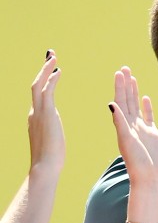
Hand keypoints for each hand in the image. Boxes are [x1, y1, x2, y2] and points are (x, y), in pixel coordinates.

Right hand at [27, 50, 63, 173]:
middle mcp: (34, 112)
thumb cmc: (51, 159)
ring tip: (53, 57)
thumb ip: (49, 131)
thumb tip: (51, 131)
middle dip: (42, 68)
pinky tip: (58, 71)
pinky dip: (52, 80)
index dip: (44, 80)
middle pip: (35, 84)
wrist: (45, 167)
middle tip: (51, 55)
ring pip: (38, 84)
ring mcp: (38, 113)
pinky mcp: (46, 115)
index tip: (52, 70)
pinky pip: (47, 92)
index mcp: (36, 117)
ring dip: (46, 69)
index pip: (38, 93)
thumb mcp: (50, 140)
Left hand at [110, 66, 157, 186]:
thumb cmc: (137, 162)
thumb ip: (120, 122)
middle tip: (124, 68)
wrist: (150, 177)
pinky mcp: (154, 135)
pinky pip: (149, 117)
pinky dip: (147, 107)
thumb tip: (112, 103)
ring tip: (132, 78)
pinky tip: (146, 98)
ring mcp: (143, 129)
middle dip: (126, 84)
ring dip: (134, 92)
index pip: (120, 101)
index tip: (119, 72)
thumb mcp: (127, 141)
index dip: (120, 87)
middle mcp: (132, 125)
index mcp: (124, 125)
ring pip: (137, 106)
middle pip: (127, 100)